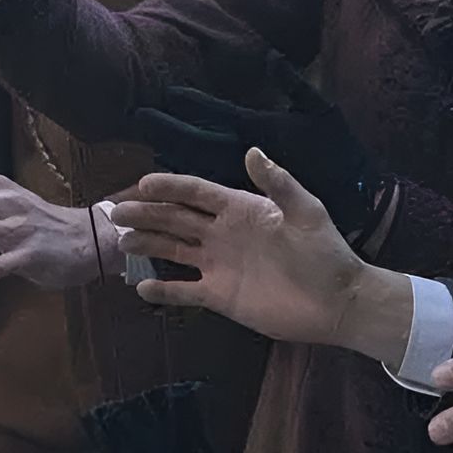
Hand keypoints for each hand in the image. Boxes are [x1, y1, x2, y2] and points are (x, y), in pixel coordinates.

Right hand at [116, 149, 413, 358]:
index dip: (170, 187)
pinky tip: (142, 287)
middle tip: (115, 211)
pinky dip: (163, 289)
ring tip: (121, 240)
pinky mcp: (220, 295)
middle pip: (176, 218)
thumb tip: (251, 151)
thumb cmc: (324, 253)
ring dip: (147, 243)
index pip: (197, 193)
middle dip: (146, 213)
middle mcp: (223, 234)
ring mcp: (219, 264)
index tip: (142, 184)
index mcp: (241, 209)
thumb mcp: (306, 212)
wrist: (337, 301)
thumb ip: (278, 184)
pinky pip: (185, 291)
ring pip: (173, 249)